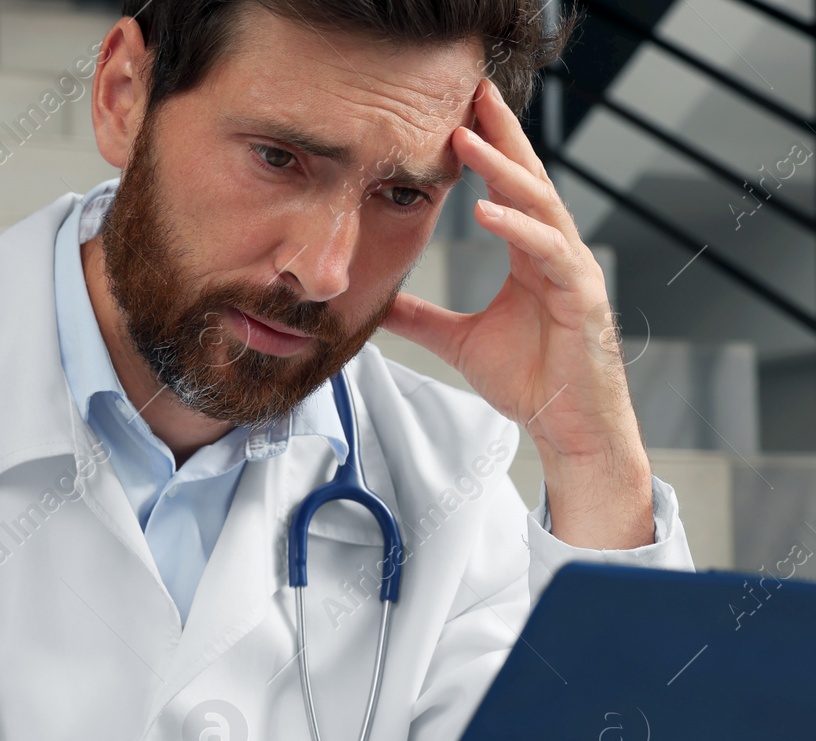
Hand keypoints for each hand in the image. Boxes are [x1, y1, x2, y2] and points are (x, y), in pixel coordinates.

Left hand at [381, 78, 653, 550]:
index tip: (458, 114)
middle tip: (474, 94)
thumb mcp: (458, 341)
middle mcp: (555, 253)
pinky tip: (490, 210)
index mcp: (530, 255)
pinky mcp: (582, 298)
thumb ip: (420, 317)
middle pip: (528, 180)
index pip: (508, 189)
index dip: (487, 149)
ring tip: (468, 141)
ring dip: (504, 171)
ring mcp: (573, 272)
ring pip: (540, 207)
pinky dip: (520, 229)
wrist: (566, 428)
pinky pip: (551, 254)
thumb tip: (377, 301)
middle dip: (501, 136)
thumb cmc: (530, 381)